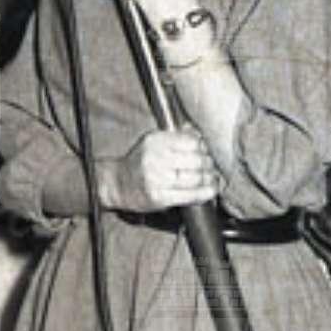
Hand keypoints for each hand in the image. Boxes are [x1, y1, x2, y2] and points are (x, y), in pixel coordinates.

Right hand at [104, 127, 219, 211]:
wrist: (118, 184)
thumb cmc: (140, 162)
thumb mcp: (152, 143)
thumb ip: (176, 136)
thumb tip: (199, 133)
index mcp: (155, 141)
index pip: (191, 141)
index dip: (204, 147)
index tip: (207, 151)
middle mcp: (155, 158)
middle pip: (196, 160)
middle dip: (209, 164)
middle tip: (212, 167)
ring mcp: (157, 179)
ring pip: (195, 178)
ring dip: (209, 179)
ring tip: (213, 179)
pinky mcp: (159, 197)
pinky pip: (189, 195)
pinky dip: (204, 194)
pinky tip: (210, 191)